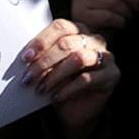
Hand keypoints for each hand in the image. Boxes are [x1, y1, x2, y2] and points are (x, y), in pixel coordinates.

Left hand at [22, 19, 119, 138]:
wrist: (75, 111)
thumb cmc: (60, 84)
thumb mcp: (48, 68)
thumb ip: (42, 58)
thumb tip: (26, 57)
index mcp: (79, 31)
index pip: (61, 27)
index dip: (42, 41)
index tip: (26, 58)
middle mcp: (94, 39)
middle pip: (67, 43)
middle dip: (44, 62)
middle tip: (29, 78)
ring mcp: (106, 56)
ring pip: (78, 59)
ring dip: (55, 75)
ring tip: (41, 89)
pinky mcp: (112, 74)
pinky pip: (87, 79)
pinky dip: (67, 89)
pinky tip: (56, 97)